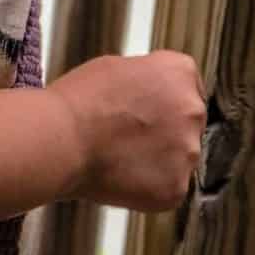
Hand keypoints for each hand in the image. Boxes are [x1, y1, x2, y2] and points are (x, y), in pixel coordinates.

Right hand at [47, 50, 206, 211]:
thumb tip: (144, 94)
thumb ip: (143, 79)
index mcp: (178, 73)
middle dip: (164, 130)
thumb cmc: (78, 103)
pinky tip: (121, 176)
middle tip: (128, 136)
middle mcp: (192, 110)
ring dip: (157, 159)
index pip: (187, 84)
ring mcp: (187, 151)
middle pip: (187, 122)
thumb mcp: (113, 66)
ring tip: (120, 158)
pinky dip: (148, 187)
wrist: (62, 140)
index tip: (148, 109)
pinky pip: (168, 188)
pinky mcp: (176, 186)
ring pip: (179, 158)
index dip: (162, 99)